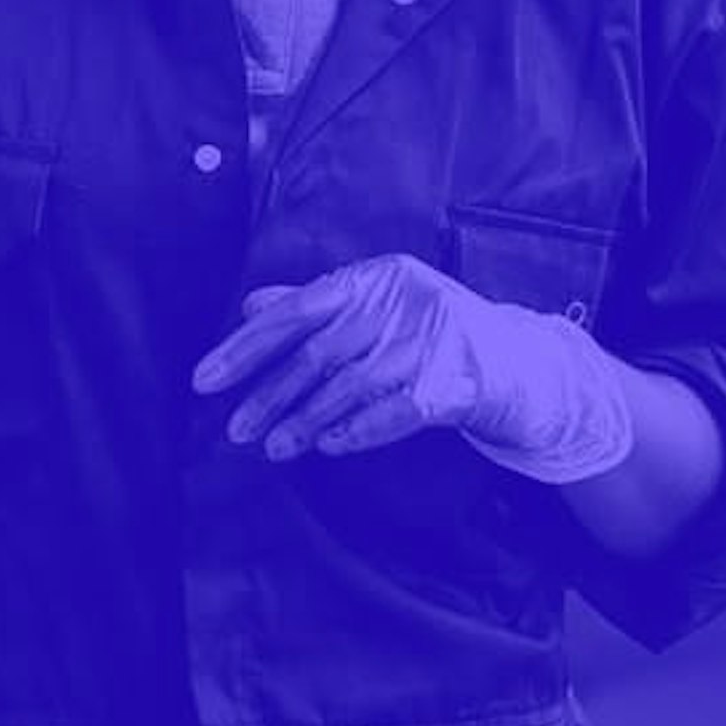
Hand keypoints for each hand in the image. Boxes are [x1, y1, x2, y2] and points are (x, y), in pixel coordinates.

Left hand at [191, 252, 633, 481]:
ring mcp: (432, 342)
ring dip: (305, 421)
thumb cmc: (434, 334)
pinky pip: (393, 414)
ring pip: (350, 387)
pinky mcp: (456, 384)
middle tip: (236, 431)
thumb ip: (316, 305)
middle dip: (270, 395)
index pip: (295, 310)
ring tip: (274, 448)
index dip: (245, 348)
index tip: (205, 382)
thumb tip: (251, 306)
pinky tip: (328, 448)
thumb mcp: (377, 307)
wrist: (520, 364)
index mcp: (377, 276)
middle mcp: (402, 302)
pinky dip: (357, 431)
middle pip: (317, 353)